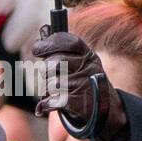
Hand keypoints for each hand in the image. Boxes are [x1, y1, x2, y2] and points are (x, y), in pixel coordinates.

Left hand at [32, 26, 128, 140]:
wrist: (104, 110)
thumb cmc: (85, 80)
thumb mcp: (80, 60)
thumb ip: (61, 46)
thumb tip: (44, 30)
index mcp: (88, 54)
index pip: (68, 42)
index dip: (49, 43)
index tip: (37, 49)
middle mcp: (88, 68)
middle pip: (55, 62)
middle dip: (45, 69)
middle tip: (48, 74)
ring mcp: (83, 85)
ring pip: (51, 83)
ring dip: (48, 89)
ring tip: (57, 91)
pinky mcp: (78, 103)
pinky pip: (51, 100)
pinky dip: (45, 104)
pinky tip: (47, 104)